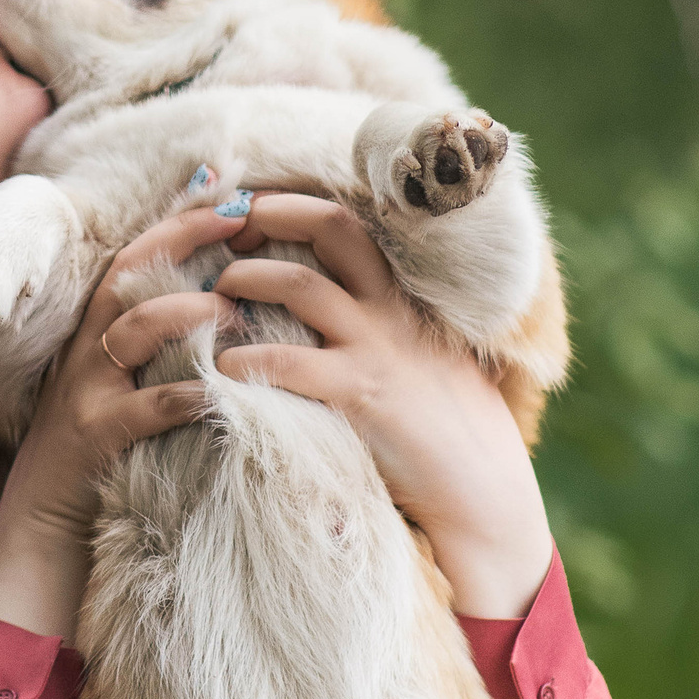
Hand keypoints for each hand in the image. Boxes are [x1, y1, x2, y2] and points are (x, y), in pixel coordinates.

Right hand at [0, 195, 241, 640]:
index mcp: (93, 332)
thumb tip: (221, 301)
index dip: (180, 220)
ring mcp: (87, 392)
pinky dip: (189, 395)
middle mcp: (85, 351)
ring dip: (191, 311)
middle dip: (187, 238)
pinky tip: (223, 392)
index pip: (135, 255)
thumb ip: (156, 345)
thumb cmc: (98, 454)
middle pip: (132, 272)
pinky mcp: (96, 437)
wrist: (41, 527)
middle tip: (242, 218)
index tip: (230, 193)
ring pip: (135, 328)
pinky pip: (148, 406)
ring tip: (237, 310)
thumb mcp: (119, 386)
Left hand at [204, 190, 553, 620]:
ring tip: (214, 292)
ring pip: (301, 285)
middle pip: (333, 227)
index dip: (297, 206)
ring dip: (247, 279)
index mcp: (403, 299)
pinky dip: (244, 359)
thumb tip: (331, 320)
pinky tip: (219, 367)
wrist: (484, 492)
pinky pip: (289, 364)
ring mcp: (377, 349)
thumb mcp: (422, 361)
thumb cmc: (450, 433)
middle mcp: (391, 311)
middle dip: (272, 213)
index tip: (253, 208)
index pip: (352, 224)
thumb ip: (383, 331)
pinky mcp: (362, 395)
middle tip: (225, 226)